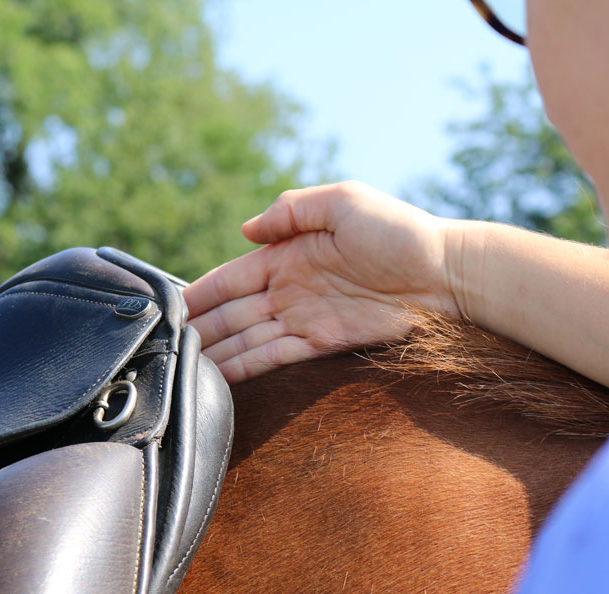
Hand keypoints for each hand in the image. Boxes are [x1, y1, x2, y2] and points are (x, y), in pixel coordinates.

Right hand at [183, 181, 462, 382]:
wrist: (446, 273)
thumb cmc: (399, 230)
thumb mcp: (343, 202)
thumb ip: (291, 211)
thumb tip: (246, 229)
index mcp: (289, 253)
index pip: (232, 276)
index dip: (201, 293)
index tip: (170, 309)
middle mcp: (290, 287)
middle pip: (233, 312)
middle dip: (200, 330)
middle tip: (162, 348)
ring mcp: (305, 317)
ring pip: (248, 338)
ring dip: (216, 353)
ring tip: (181, 370)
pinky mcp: (323, 343)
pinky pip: (276, 357)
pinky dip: (247, 367)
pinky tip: (219, 377)